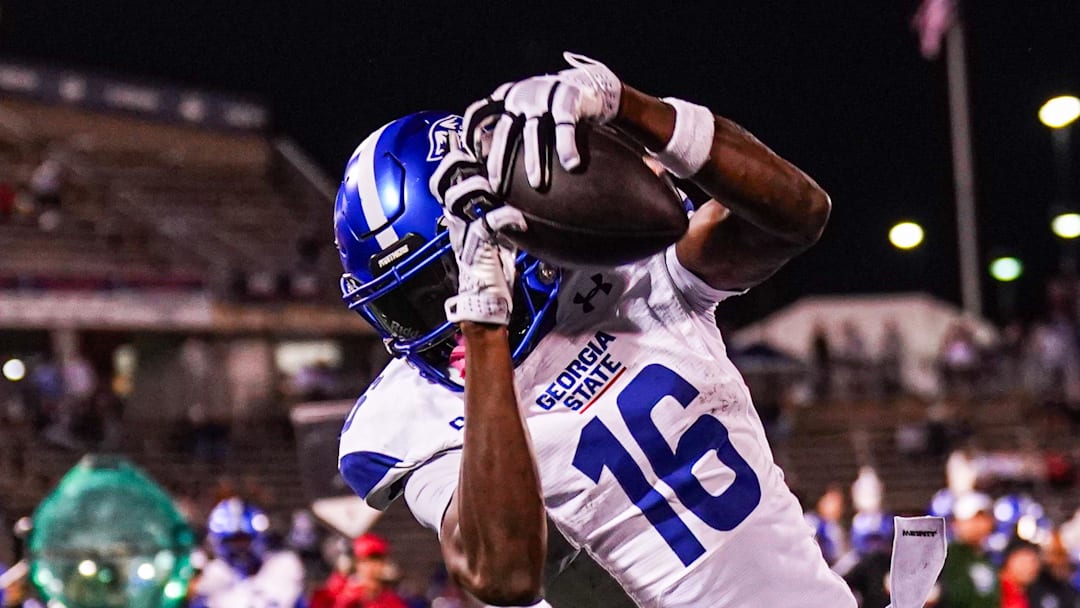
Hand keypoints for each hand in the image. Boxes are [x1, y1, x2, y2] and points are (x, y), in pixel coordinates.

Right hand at [430, 135, 525, 324]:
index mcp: (460, 214)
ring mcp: (464, 234)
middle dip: (461, 162)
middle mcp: (457, 221)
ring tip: (500, 184)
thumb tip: (522, 189)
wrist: (489, 304)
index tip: (473, 136)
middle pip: (444, 180)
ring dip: (482, 186)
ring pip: (459, 197)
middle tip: (480, 150)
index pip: (447, 176)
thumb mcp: (499, 233)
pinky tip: (521, 221)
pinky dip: (505, 217)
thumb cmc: (498, 268)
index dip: (456, 154)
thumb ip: (503, 211)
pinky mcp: (477, 250)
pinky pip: (486, 224)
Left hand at [462, 52, 621, 194]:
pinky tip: (571, 165)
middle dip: (499, 160)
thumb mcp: (525, 110)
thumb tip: (484, 157)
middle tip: (497, 186)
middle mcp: (521, 95)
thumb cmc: (552, 107)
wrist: (589, 85)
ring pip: (533, 132)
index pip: (479, 114)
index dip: (471, 136)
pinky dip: (566, 147)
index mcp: (506, 97)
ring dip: (534, 160)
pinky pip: (565, 127)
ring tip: (537, 184)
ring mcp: (544, 96)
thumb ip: (508, 125)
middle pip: (505, 131)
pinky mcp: (568, 98)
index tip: (472, 161)